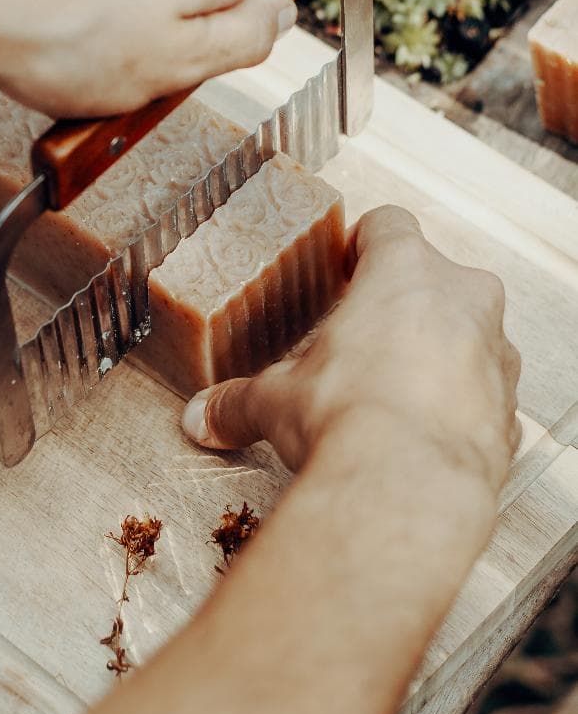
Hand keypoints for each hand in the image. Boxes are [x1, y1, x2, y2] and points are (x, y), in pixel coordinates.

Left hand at [0, 0, 294, 116]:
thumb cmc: (70, 36)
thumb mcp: (181, 65)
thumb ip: (245, 39)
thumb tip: (281, 14)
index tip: (234, 27)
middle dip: (199, 1)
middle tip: (166, 59)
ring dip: (142, 6)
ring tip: (102, 61)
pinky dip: (93, 0)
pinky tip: (63, 41)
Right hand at [182, 205, 520, 501]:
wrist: (409, 488)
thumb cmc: (349, 419)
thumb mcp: (274, 400)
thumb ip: (238, 401)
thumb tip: (204, 415)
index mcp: (403, 270)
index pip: (388, 224)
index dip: (363, 244)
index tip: (347, 267)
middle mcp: (462, 298)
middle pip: (435, 277)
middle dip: (402, 303)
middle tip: (364, 336)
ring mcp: (495, 352)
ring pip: (470, 333)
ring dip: (439, 352)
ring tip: (393, 391)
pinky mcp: (510, 409)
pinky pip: (485, 394)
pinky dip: (459, 406)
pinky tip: (422, 433)